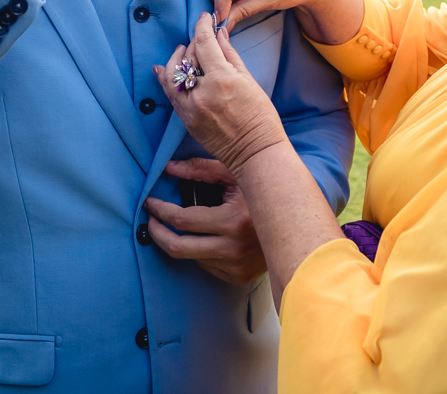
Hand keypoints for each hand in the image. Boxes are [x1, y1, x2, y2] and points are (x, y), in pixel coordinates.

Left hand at [143, 158, 265, 285]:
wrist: (296, 221)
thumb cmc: (264, 191)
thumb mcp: (235, 174)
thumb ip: (200, 169)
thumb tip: (168, 168)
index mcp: (233, 222)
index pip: (183, 220)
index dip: (160, 211)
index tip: (149, 203)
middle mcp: (235, 248)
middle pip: (178, 247)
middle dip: (157, 233)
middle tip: (150, 221)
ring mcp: (238, 266)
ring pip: (192, 257)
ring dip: (183, 241)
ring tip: (185, 225)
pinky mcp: (240, 277)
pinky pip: (207, 266)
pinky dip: (201, 252)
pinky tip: (208, 238)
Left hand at [154, 13, 286, 177]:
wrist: (255, 151)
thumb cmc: (259, 116)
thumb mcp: (248, 80)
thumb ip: (230, 55)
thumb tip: (219, 34)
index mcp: (222, 79)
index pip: (204, 43)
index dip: (202, 27)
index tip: (204, 18)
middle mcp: (202, 92)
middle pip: (188, 57)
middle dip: (193, 43)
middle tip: (200, 37)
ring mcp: (191, 108)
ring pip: (171, 75)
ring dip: (175, 59)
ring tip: (181, 51)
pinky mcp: (186, 120)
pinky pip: (170, 95)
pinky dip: (165, 80)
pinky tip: (163, 70)